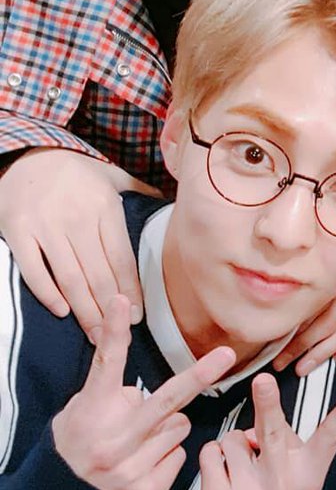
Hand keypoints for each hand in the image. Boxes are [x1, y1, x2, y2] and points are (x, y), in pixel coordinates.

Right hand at [0, 147, 161, 333]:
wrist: (26, 154)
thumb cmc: (73, 170)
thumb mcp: (110, 174)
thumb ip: (138, 189)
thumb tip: (164, 200)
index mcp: (105, 207)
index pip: (122, 258)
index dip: (131, 290)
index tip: (138, 315)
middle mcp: (78, 219)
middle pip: (98, 274)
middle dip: (110, 309)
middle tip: (118, 335)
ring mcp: (46, 227)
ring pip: (70, 277)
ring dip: (85, 310)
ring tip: (95, 334)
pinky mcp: (18, 232)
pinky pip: (33, 270)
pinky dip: (47, 293)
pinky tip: (61, 311)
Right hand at [52, 295, 235, 489]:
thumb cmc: (76, 444)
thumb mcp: (80, 409)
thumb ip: (110, 391)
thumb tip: (140, 383)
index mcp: (93, 411)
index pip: (105, 364)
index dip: (114, 331)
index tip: (120, 301)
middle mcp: (112, 440)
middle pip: (166, 400)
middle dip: (198, 376)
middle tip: (224, 355)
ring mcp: (130, 468)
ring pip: (180, 427)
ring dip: (169, 427)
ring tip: (140, 440)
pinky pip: (178, 456)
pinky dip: (167, 455)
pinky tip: (142, 462)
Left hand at [197, 373, 335, 489]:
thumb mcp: (300, 479)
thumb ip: (291, 445)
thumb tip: (263, 417)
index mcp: (308, 475)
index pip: (331, 437)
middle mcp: (281, 487)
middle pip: (274, 434)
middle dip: (268, 403)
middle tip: (263, 380)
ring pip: (233, 439)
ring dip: (233, 445)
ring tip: (242, 468)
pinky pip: (211, 453)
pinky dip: (213, 456)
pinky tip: (222, 475)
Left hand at [273, 269, 335, 374]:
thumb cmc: (328, 261)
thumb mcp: (311, 273)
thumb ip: (299, 296)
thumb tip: (276, 325)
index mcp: (331, 276)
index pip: (310, 312)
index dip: (293, 337)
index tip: (278, 353)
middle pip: (328, 324)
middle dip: (306, 348)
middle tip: (289, 363)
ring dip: (325, 352)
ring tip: (307, 365)